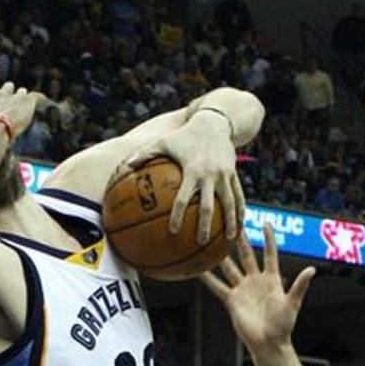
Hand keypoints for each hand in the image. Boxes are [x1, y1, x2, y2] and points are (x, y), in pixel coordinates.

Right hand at [0, 82, 43, 140]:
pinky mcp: (27, 101)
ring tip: (25, 103)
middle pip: (8, 87)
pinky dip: (37, 99)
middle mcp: (2, 94)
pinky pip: (34, 97)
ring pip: (21, 92)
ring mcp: (15, 97)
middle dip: (10, 93)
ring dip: (23, 98)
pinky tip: (40, 100)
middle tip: (12, 101)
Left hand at [119, 112, 243, 243]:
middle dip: (204, 226)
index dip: (178, 215)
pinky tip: (240, 226)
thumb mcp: (163, 141)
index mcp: (192, 170)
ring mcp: (224, 176)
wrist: (215, 123)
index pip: (183, 198)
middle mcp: (210, 175)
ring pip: (230, 204)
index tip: (173, 231)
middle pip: (208, 206)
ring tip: (230, 241)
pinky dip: (240, 212)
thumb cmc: (184, 134)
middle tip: (199, 242)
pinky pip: (239, 196)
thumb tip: (123, 167)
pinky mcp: (234, 175)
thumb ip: (143, 155)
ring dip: (231, 223)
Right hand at [202, 223, 315, 350]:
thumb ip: (300, 286)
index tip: (265, 223)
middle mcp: (256, 281)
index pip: (270, 254)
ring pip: (230, 268)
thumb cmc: (283, 325)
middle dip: (240, 241)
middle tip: (234, 224)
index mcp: (272, 279)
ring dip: (222, 256)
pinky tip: (198, 269)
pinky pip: (218, 286)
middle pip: (247, 255)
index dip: (268, 239)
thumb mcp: (292, 303)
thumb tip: (312, 270)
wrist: (268, 343)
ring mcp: (243, 290)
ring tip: (213, 241)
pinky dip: (208, 278)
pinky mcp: (232, 300)